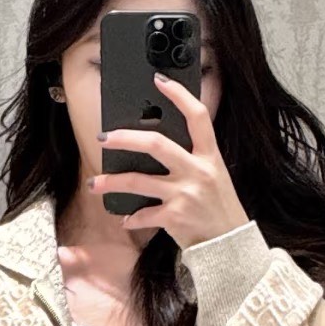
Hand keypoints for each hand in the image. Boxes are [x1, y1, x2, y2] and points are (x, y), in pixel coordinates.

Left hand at [89, 72, 248, 250]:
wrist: (229, 245)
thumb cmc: (218, 208)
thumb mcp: (213, 176)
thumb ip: (191, 159)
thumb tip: (154, 146)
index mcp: (209, 156)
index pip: (197, 116)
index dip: (179, 95)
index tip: (159, 80)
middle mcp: (198, 171)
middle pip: (156, 144)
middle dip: (125, 138)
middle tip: (104, 137)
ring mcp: (186, 193)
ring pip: (138, 180)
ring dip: (112, 182)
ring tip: (95, 184)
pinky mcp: (175, 217)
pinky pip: (143, 214)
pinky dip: (131, 218)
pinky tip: (126, 218)